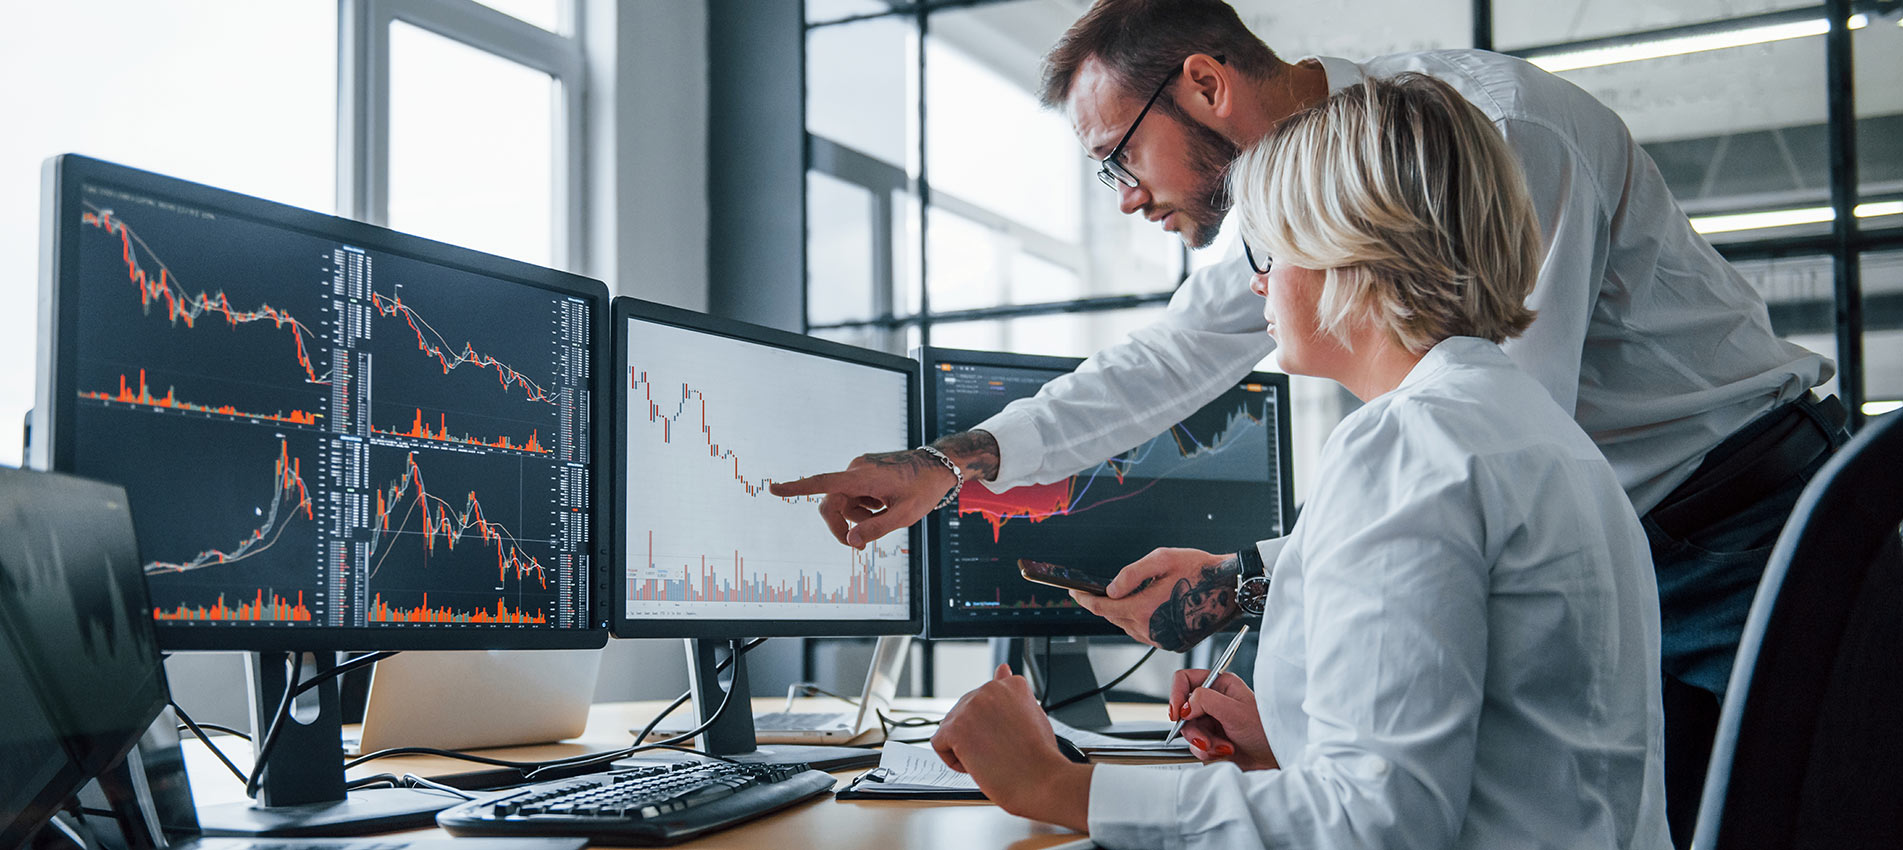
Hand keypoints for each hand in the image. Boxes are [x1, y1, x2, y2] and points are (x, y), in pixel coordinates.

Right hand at [768, 431, 999, 548]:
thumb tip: (850, 541)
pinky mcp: (864, 470)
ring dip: (859, 515)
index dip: (796, 488)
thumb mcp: (904, 516)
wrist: (939, 466)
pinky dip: (865, 505)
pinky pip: (854, 493)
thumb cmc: (923, 490)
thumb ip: (876, 529)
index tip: (773, 489)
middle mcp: (855, 469)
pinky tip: (885, 503)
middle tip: (862, 547)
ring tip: (886, 513)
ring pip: (845, 502)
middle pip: (833, 504)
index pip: (823, 483)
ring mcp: (859, 468)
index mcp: (862, 477)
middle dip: (844, 526)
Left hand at [932, 664, 1091, 831]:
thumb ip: (1013, 693)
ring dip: (965, 747)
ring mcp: (971, 707)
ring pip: (951, 729)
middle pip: (965, 713)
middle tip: (1001, 752)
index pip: (985, 702)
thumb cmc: (1040, 756)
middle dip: (977, 735)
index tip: (1007, 738)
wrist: (1042, 780)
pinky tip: (976, 765)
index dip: (993, 726)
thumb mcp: (1032, 714)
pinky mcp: (956, 728)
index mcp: (1011, 684)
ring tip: (992, 758)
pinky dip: (954, 760)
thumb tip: (1002, 670)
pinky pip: (939, 744)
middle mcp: (990, 689)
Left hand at [1070, 548, 1241, 650]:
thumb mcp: (1162, 559)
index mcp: (1146, 609)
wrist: (1231, 588)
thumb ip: (1131, 574)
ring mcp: (1164, 640)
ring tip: (1118, 598)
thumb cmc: (1200, 569)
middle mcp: (1152, 629)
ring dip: (1121, 614)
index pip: (1104, 609)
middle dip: (1102, 606)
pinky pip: (1146, 633)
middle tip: (1091, 594)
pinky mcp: (1173, 643)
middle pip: (1115, 619)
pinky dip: (1138, 621)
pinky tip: (1142, 607)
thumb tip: (1111, 588)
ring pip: (1129, 628)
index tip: (1075, 593)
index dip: (1086, 600)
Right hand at [1169, 669, 1276, 770]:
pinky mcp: (1210, 740)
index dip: (1177, 695)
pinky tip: (1225, 753)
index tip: (1177, 714)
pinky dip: (1207, 753)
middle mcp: (1213, 701)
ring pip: (1188, 731)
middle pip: (1183, 710)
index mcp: (1220, 685)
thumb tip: (1185, 705)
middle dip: (1195, 729)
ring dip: (1204, 743)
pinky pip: (1195, 746)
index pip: (1185, 680)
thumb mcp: (1236, 712)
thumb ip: (1207, 701)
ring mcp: (1211, 722)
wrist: (1275, 760)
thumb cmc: (1266, 732)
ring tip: (1224, 748)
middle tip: (1207, 739)